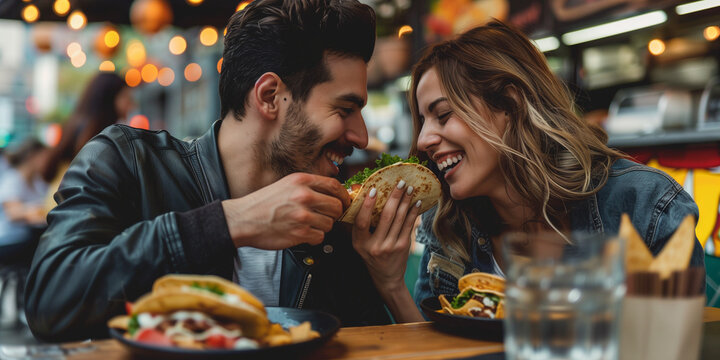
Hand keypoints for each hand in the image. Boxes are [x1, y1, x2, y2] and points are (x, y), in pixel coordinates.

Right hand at [222, 173, 350, 248]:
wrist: (242, 219)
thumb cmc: (263, 204)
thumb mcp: (286, 185)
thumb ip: (308, 187)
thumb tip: (331, 193)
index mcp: (301, 181)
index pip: (334, 186)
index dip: (343, 196)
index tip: (344, 202)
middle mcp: (303, 196)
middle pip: (336, 206)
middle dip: (335, 214)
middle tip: (327, 217)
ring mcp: (302, 215)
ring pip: (329, 223)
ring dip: (323, 227)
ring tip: (309, 225)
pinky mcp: (299, 233)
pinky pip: (320, 237)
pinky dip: (314, 237)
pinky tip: (303, 233)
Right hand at [352, 180, 420, 292]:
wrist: (386, 278)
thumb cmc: (371, 255)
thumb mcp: (360, 243)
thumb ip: (360, 224)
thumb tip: (361, 194)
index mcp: (360, 243)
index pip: (361, 222)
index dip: (367, 205)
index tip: (374, 189)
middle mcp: (374, 246)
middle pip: (385, 216)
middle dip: (394, 197)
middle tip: (400, 182)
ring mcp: (390, 247)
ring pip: (399, 219)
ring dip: (405, 201)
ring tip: (410, 188)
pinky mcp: (403, 247)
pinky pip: (408, 225)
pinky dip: (413, 212)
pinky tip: (416, 202)